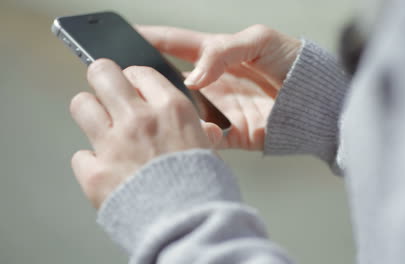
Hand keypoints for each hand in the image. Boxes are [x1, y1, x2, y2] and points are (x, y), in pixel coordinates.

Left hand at [70, 59, 210, 207]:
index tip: (132, 84)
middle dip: (102, 78)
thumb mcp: (210, 150)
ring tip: (100, 126)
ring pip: (81, 105)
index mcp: (171, 109)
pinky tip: (107, 169)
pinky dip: (91, 162)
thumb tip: (206, 131)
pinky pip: (80, 155)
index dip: (133, 77)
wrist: (190, 225)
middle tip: (106, 90)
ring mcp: (113, 144)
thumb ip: (200, 134)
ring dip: (90, 112)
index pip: (139, 71)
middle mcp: (139, 119)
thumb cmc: (203, 188)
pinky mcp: (94, 173)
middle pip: (102, 73)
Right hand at [137, 25, 300, 149]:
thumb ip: (222, 51)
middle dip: (146, 81)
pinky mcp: (231, 133)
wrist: (321, 99)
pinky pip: (206, 138)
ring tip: (152, 109)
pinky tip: (189, 133)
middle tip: (127, 81)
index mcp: (216, 55)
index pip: (174, 44)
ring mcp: (219, 108)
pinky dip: (196, 137)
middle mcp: (212, 83)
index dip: (149, 38)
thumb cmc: (294, 62)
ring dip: (167, 112)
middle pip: (170, 81)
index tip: (122, 36)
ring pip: (181, 112)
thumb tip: (192, 77)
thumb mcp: (259, 40)